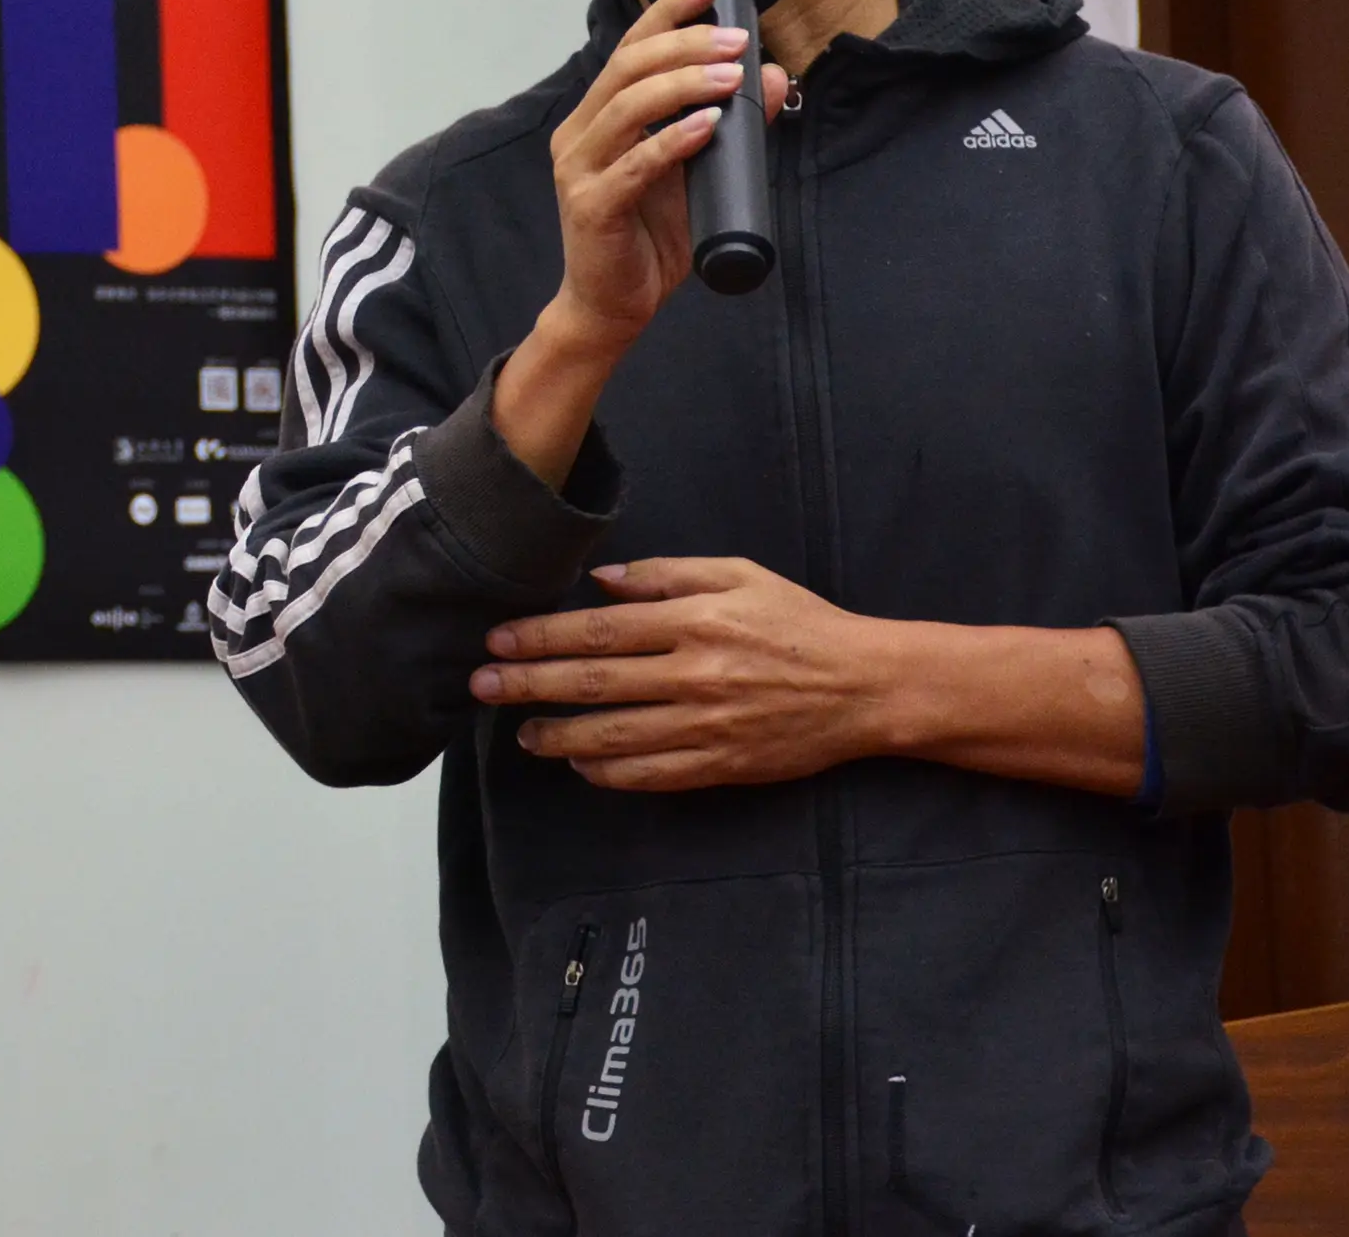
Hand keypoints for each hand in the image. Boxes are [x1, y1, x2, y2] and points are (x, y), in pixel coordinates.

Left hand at [469, 557, 896, 791]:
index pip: (600, 630)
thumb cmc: (801, 623)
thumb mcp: (740, 575)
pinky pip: (650, 775)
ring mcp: (706, 726)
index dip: (542, 637)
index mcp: (696, 620)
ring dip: (557, 735)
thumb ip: (667, 573)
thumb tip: (601, 579)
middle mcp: (695, 674)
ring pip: (613, 736)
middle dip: (528, 685)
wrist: (866, 688)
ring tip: (521, 734)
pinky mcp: (721, 766)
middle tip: (482, 686)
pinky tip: (579, 763)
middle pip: (593, 683)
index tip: (499, 640)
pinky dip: (607, 772)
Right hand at [542, 0, 791, 356]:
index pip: (632, 47)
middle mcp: (580, 133)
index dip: (669, 10)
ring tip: (732, 79)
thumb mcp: (699, 172)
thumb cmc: (646, 237)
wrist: (611, 306)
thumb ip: (730, 125)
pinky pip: (634, 165)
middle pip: (628, 67)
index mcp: (599, 116)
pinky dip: (673, 141)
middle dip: (687, 44)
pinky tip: (706, 126)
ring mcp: (579, 169)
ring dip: (685, 84)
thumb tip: (774, 76)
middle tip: (738, 41)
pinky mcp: (591, 206)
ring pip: (628, 106)